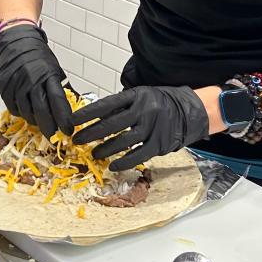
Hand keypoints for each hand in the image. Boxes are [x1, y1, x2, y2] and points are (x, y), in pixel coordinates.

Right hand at [0, 24, 73, 138]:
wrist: (17, 43)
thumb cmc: (39, 57)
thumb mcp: (55, 70)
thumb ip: (62, 89)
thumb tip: (75, 108)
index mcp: (48, 75)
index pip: (58, 101)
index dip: (63, 118)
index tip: (68, 130)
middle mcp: (31, 80)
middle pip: (41, 111)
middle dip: (49, 127)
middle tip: (53, 135)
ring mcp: (16, 84)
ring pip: (26, 113)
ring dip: (35, 121)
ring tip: (40, 121)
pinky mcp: (4, 87)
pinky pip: (13, 108)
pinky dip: (21, 113)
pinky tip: (26, 110)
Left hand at [71, 86, 208, 170]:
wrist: (189, 110)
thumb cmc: (159, 102)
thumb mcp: (140, 96)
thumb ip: (121, 106)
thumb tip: (95, 118)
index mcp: (136, 96)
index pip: (106, 104)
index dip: (88, 113)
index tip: (72, 120)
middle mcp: (143, 111)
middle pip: (112, 125)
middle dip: (91, 133)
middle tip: (77, 140)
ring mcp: (152, 128)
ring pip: (123, 141)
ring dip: (105, 149)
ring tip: (93, 154)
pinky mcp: (159, 144)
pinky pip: (138, 155)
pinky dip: (124, 162)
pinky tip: (113, 165)